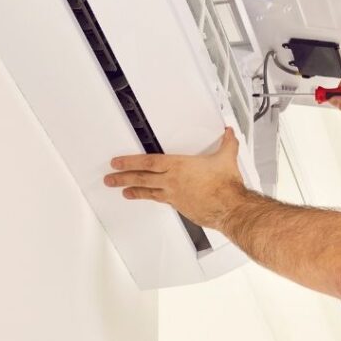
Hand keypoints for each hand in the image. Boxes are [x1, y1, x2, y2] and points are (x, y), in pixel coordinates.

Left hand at [102, 126, 246, 230]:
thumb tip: (229, 133)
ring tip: (122, 191)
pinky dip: (151, 198)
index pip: (148, 162)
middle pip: (142, 178)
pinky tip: (148, 198)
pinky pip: (160, 201)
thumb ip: (227, 143)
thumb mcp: (226, 158)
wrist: (229, 208)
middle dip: (123, 177)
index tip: (117, 162)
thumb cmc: (225, 186)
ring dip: (133, 190)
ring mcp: (174, 196)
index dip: (130, 162)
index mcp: (179, 166)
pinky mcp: (180, 207)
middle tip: (110, 178)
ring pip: (148, 191)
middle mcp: (173, 181)